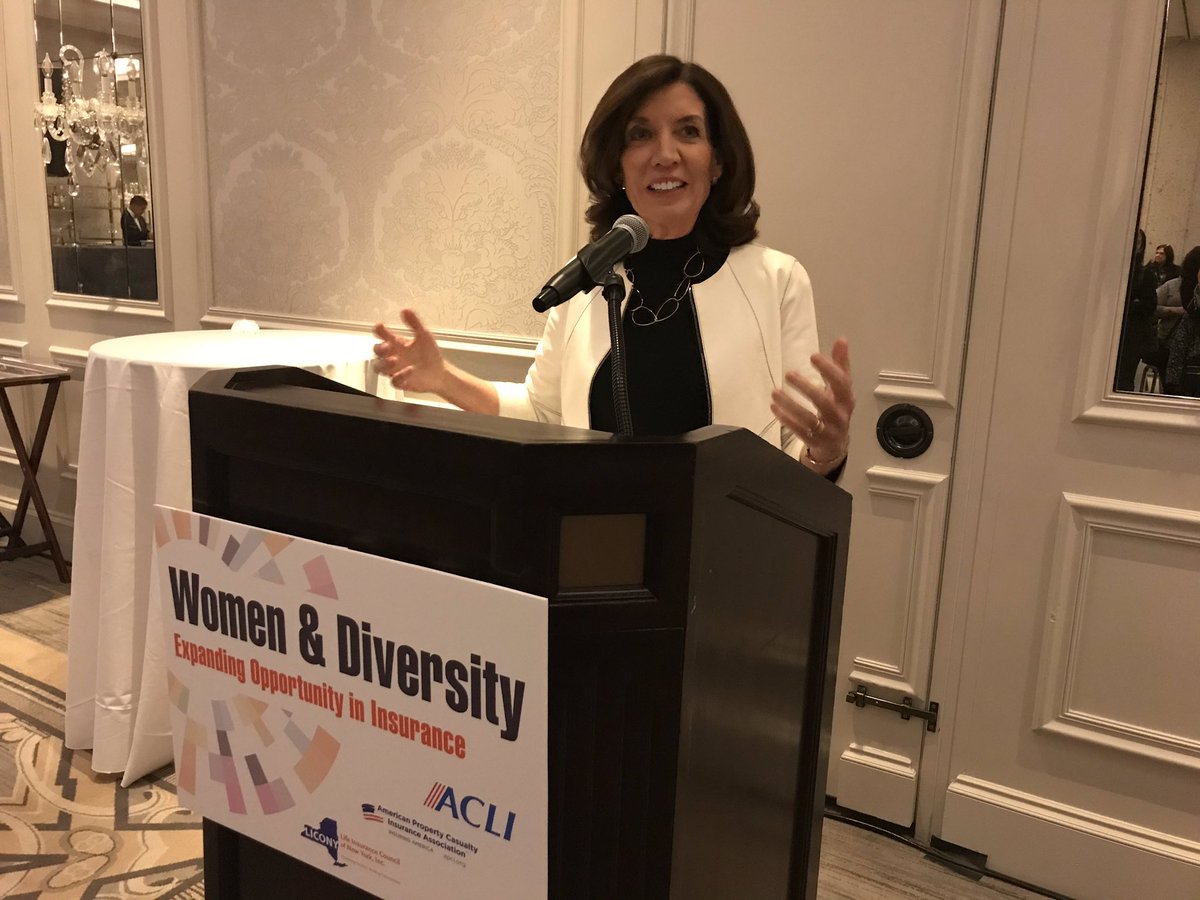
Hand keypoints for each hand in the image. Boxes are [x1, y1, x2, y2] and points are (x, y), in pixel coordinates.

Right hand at [373, 309, 446, 392]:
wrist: (440, 372)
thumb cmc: (430, 354)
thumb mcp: (424, 336)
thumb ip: (414, 323)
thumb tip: (405, 310)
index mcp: (396, 343)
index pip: (381, 335)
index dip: (378, 330)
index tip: (380, 326)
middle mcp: (392, 356)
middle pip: (376, 352)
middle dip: (379, 348)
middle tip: (387, 346)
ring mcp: (395, 370)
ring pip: (379, 367)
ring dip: (384, 363)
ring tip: (394, 359)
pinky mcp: (401, 382)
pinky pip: (394, 381)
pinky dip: (399, 376)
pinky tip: (409, 370)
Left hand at [771, 337, 854, 471]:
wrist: (836, 443)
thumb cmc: (837, 410)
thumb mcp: (841, 388)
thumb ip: (840, 365)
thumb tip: (841, 340)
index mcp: (847, 399)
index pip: (841, 383)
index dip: (829, 369)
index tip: (813, 356)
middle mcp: (840, 415)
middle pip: (824, 402)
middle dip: (806, 388)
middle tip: (789, 374)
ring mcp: (828, 430)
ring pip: (809, 419)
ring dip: (791, 405)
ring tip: (775, 392)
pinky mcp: (815, 441)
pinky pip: (800, 431)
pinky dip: (786, 420)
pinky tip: (774, 407)